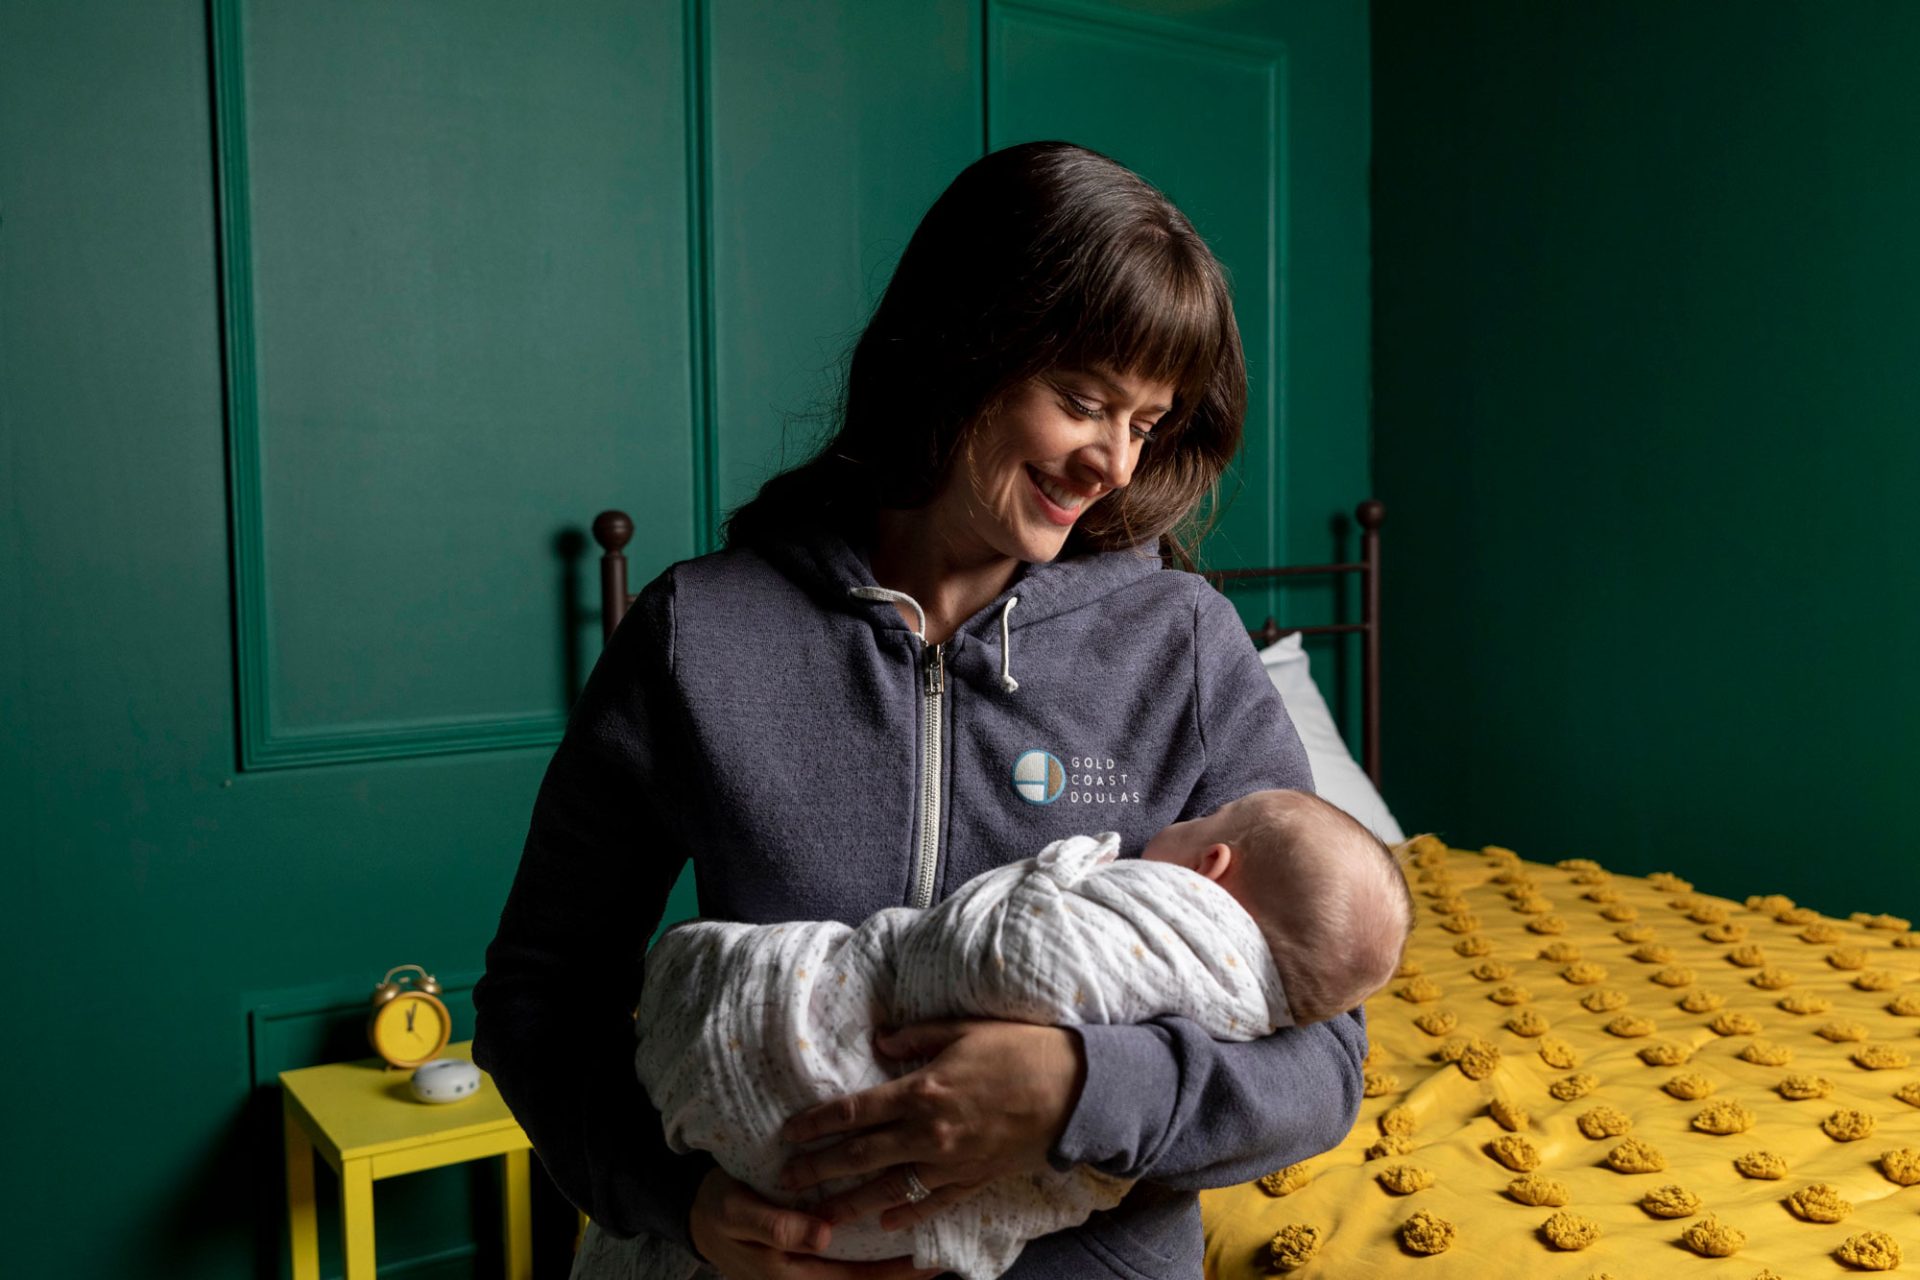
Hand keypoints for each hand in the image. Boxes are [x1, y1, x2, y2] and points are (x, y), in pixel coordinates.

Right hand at [687, 1167, 945, 1279]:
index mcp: (790, 1272)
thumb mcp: (737, 1211)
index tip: (927, 1264)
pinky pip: (845, 1264)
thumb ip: (775, 1226)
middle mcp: (802, 1278)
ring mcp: (804, 1271)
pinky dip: (871, 1258)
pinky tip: (891, 1239)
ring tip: (928, 1256)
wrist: (696, 1214)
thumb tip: (823, 1236)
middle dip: (901, 1275)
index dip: (892, 1275)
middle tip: (940, 1262)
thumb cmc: (717, 1210)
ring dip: (890, 1269)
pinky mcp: (806, 1255)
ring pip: (857, 1276)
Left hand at [776, 1019, 1086, 1231]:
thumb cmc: (1020, 1049)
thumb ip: (916, 1036)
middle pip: (861, 1155)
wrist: (1074, 1089)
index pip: (855, 1111)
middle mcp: (928, 1133)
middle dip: (819, 1168)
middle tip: (786, 1179)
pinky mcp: (974, 1179)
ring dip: (851, 1202)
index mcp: (921, 1091)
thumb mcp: (963, 1029)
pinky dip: (907, 1216)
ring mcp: (951, 1162)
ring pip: (889, 1189)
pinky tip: (885, 1225)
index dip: (817, 1123)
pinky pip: (933, 1204)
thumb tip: (879, 1040)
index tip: (789, 1133)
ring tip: (820, 1216)